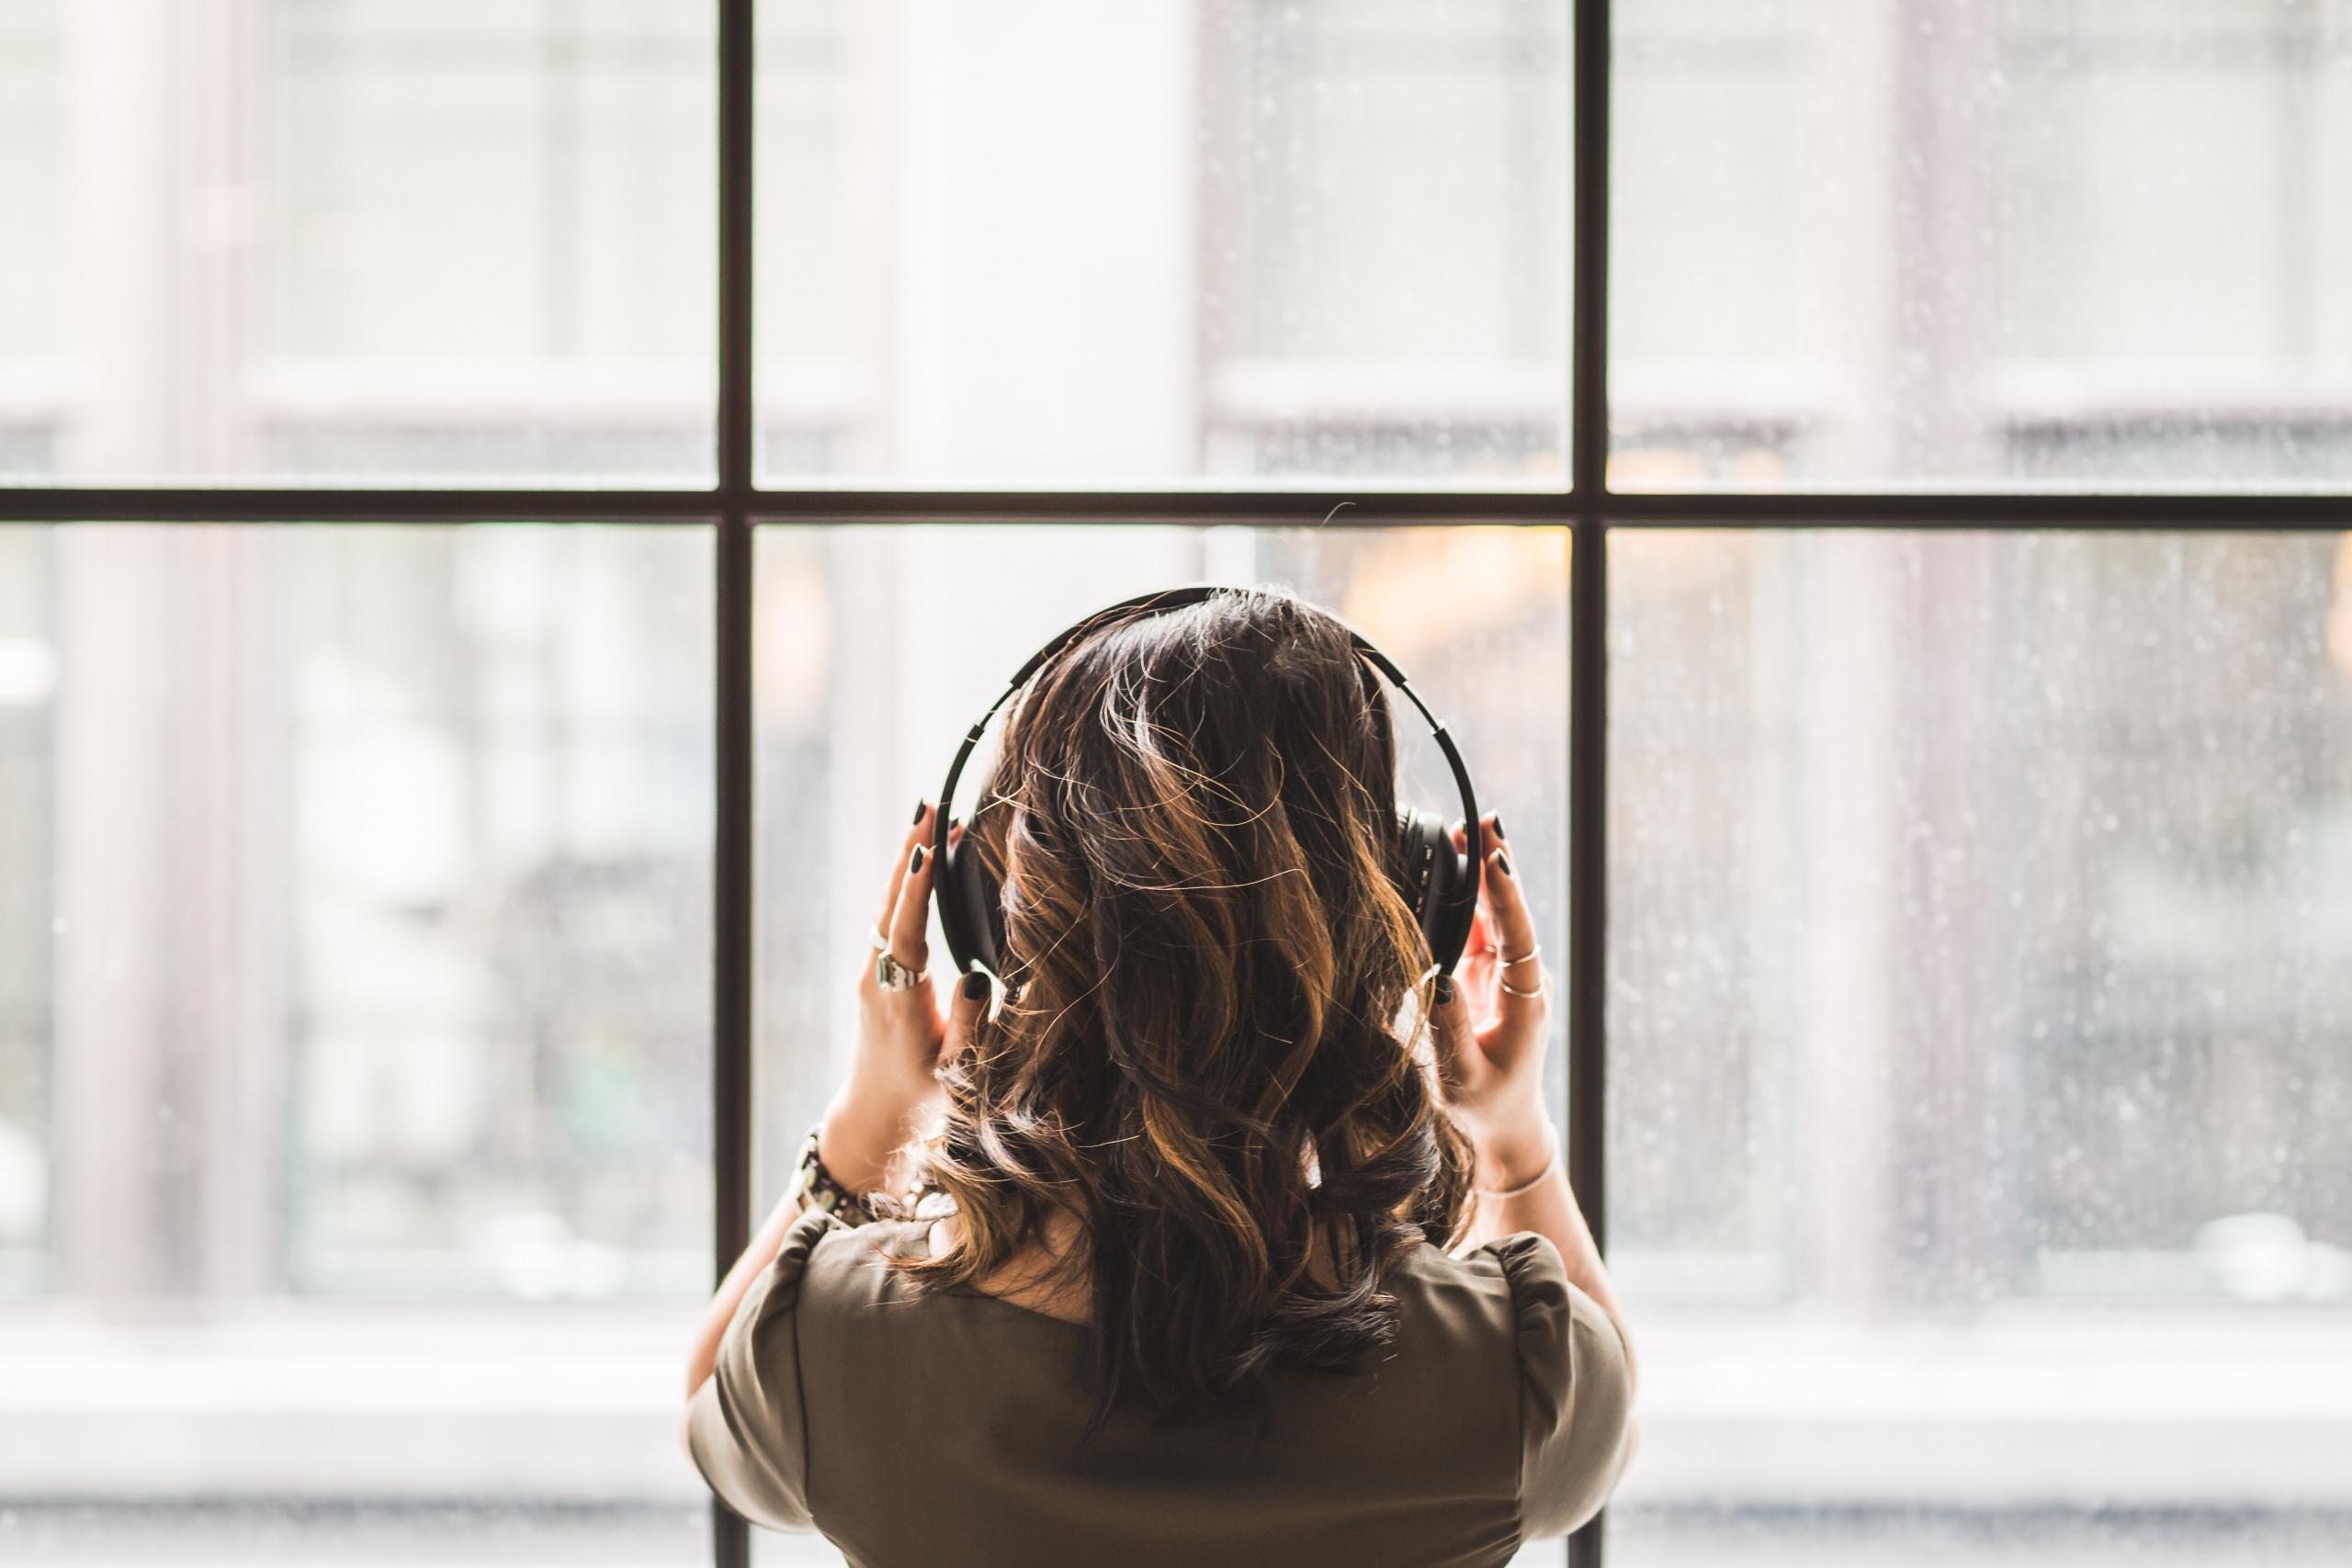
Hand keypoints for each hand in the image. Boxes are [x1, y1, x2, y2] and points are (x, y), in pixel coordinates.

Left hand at [823, 800, 991, 1193]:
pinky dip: (907, 884)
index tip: (927, 848)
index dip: (916, 890)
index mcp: (898, 1000)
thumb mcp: (956, 1072)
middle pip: (891, 904)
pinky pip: (891, 917)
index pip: (906, 933)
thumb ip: (969, 1027)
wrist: (875, 1114)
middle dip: (910, 852)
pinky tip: (923, 860)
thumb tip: (976, 979)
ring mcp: (872, 972)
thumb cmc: (922, 1096)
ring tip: (930, 817)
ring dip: (908, 860)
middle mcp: (877, 979)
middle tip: (929, 805)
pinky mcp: (876, 971)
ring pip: (888, 905)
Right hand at [1428, 812, 1556, 1188]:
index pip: (1518, 936)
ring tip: (1467, 827)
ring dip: (1482, 871)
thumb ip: (1449, 1028)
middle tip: (1483, 819)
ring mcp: (1507, 972)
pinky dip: (1467, 893)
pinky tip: (1454, 862)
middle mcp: (1523, 978)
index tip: (1497, 859)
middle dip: (1496, 864)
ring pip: (1496, 912)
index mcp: (1526, 999)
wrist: (1505, 1122)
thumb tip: (1434, 978)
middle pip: (1510, 911)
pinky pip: (1479, 925)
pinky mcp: (1487, 972)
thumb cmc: (1484, 1104)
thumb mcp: (1462, 1075)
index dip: (1507, 896)